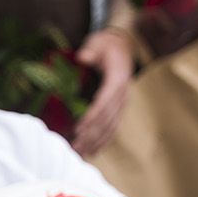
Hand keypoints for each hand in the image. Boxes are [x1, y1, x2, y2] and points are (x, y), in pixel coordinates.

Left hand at [70, 27, 134, 156]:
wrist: (123, 45)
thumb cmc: (107, 44)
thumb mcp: (99, 42)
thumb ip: (91, 51)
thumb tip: (82, 57)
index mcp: (118, 78)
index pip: (106, 101)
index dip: (93, 116)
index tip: (78, 128)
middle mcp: (123, 93)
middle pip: (108, 118)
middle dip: (91, 134)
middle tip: (74, 147)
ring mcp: (123, 101)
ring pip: (111, 126)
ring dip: (96, 141)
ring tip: (80, 154)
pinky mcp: (120, 107)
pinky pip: (114, 126)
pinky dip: (104, 140)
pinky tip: (93, 151)